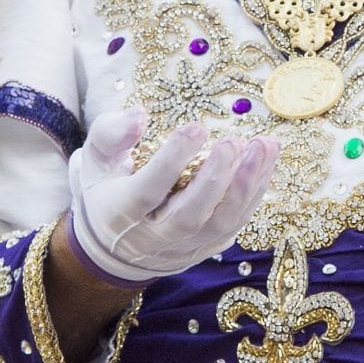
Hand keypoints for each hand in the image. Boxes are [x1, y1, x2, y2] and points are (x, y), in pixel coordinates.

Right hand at [64, 107, 279, 288]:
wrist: (114, 245)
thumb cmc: (107, 188)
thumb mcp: (96, 158)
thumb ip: (112, 133)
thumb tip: (139, 114)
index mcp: (119, 212)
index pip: (147, 190)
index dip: (172, 161)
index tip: (195, 127)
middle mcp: (152, 237)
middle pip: (189, 215)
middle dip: (215, 179)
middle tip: (233, 142)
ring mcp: (183, 247)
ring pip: (220, 223)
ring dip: (246, 186)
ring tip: (264, 146)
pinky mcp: (206, 248)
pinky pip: (235, 224)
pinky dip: (254, 194)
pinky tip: (266, 161)